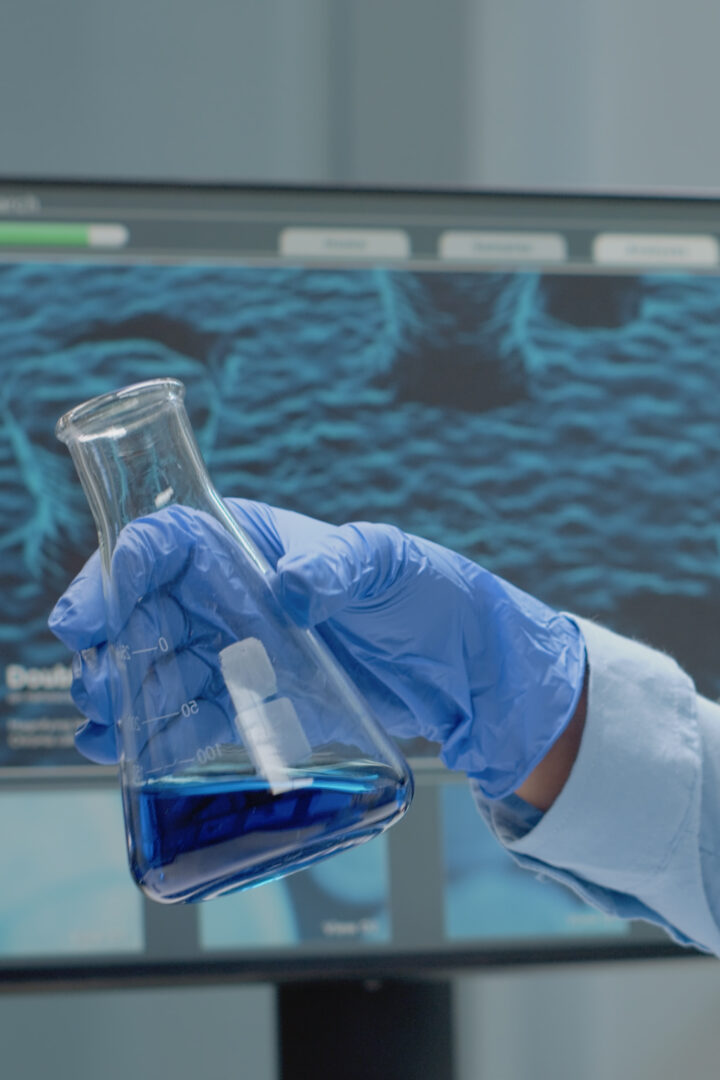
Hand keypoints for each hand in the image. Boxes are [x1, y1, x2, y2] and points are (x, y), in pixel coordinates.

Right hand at [49, 499, 585, 798]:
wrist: (462, 670)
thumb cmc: (428, 594)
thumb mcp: (388, 563)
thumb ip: (340, 565)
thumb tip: (292, 587)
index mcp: (254, 544)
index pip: (168, 544)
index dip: (119, 572)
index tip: (91, 612)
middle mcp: (236, 593)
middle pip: (148, 611)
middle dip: (111, 644)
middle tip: (99, 684)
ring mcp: (242, 648)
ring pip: (158, 667)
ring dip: (124, 695)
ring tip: (105, 730)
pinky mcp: (255, 699)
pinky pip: (191, 713)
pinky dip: (157, 734)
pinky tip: (129, 756)